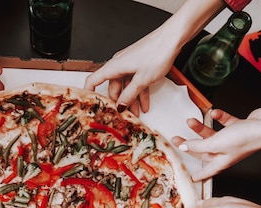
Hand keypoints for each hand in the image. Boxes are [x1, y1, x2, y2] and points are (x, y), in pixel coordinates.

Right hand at [83, 0, 226, 114]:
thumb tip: (121, 105)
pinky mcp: (139, 64)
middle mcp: (119, 64)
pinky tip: (144, 103)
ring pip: (126, 86)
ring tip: (136, 113)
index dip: (88, 92)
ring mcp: (129, 64)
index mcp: (114, 66)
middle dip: (117, 102)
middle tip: (121, 115)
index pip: (93, 80)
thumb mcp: (142, 80)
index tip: (89, 104)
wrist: (171, 39)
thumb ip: (130, 94)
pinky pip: (135, 81)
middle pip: (112, 87)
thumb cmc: (156, 53)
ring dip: (131, 99)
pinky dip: (139, 92)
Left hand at [171, 107, 260, 181]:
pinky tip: (215, 113)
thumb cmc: (246, 139)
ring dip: (201, 128)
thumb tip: (184, 147)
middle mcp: (227, 152)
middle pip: (205, 150)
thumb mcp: (215, 143)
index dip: (198, 175)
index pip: (206, 171)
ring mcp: (234, 140)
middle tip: (178, 139)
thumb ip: (198, 145)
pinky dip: (220, 118)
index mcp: (221, 161)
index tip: (192, 178)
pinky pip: (226, 123)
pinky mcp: (240, 128)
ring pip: (213, 135)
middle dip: (190, 144)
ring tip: (190, 121)